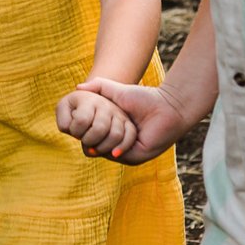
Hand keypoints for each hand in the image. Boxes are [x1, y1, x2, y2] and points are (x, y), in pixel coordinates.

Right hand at [70, 76, 187, 165]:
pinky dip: (109, 145)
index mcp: (114, 133)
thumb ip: (98, 87)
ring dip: (99, 141)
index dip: (84, 130)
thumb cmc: (145, 97)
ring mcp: (127, 153)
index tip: (78, 121)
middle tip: (86, 126)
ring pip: (104, 152)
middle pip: (95, 147)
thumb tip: (77, 87)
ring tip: (98, 128)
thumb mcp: (117, 91)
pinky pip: (115, 154)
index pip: (92, 137)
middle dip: (89, 137)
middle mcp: (119, 145)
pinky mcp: (135, 157)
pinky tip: (108, 133)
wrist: (167, 106)